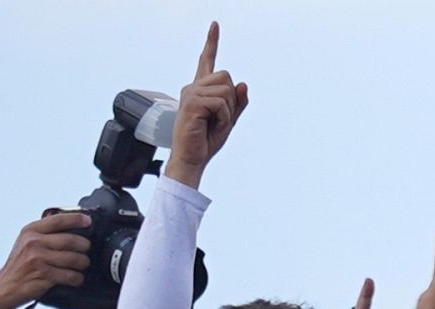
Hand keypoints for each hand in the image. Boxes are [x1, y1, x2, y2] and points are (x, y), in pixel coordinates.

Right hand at [0, 212, 92, 308]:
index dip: (76, 219)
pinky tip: (75, 278)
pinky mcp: (44, 274)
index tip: (88, 221)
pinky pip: (71, 275)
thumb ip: (45, 233)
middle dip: (84, 246)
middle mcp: (33, 242)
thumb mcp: (27, 242)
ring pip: (74, 258)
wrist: (6, 286)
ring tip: (81, 265)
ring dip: (83, 263)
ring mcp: (38, 258)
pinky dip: (77, 278)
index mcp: (30, 231)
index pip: (58, 220)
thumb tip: (72, 226)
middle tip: (85, 250)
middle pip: (71, 240)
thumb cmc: (20, 265)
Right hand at [165, 23, 248, 189]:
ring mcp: (190, 93)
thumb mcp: (228, 121)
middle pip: (228, 77)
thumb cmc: (206, 141)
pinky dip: (223, 118)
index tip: (215, 25)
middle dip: (232, 100)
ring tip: (212, 124)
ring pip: (227, 90)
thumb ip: (237, 103)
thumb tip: (243, 84)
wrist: (192, 158)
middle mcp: (193, 87)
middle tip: (218, 119)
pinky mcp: (192, 102)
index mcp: (200, 89)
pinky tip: (209, 126)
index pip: (206, 61)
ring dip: (228, 112)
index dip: (211, 42)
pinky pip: (222, 104)